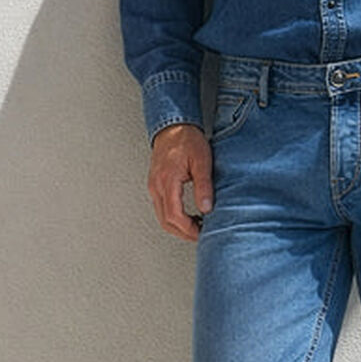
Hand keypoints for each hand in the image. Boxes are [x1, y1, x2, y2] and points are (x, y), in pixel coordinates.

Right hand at [147, 124, 212, 241]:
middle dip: (183, 232)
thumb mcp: (202, 161)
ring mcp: (154, 186)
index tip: (202, 232)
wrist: (173, 127)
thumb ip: (204, 185)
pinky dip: (174, 217)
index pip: (174, 215)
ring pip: (162, 217)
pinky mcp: (155, 185)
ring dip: (178, 226)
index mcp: (167, 181)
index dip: (188, 229)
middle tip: (201, 235)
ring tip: (197, 226)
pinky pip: (161, 208)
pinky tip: (188, 216)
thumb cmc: (187, 140)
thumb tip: (206, 208)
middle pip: (165, 221)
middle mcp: (156, 186)